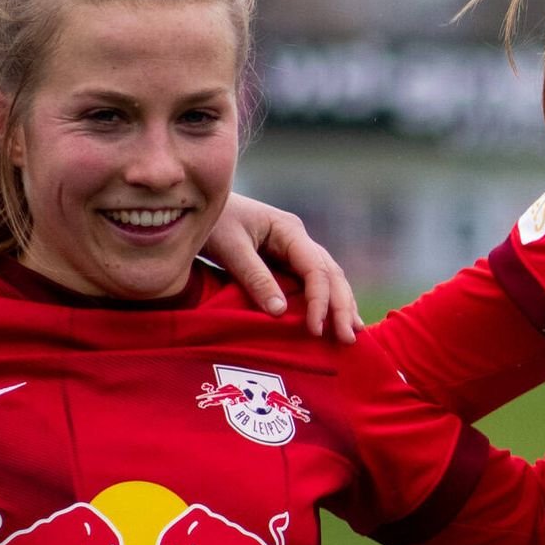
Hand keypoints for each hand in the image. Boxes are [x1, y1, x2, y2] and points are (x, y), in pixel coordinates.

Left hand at [210, 195, 358, 340]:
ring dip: (340, 305)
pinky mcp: (284, 260)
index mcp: (289, 230)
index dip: (320, 301)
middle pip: (331, 274)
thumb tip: (281, 312)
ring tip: (351, 333)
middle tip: (348, 338)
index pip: (316, 269)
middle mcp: (298, 239)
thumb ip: (255, 277)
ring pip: (328, 278)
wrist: (193, 205)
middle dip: (341, 306)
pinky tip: (332, 319)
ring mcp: (294, 249)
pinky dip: (325, 301)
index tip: (315, 329)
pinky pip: (312, 282)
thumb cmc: (211, 221)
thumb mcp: (230, 247)